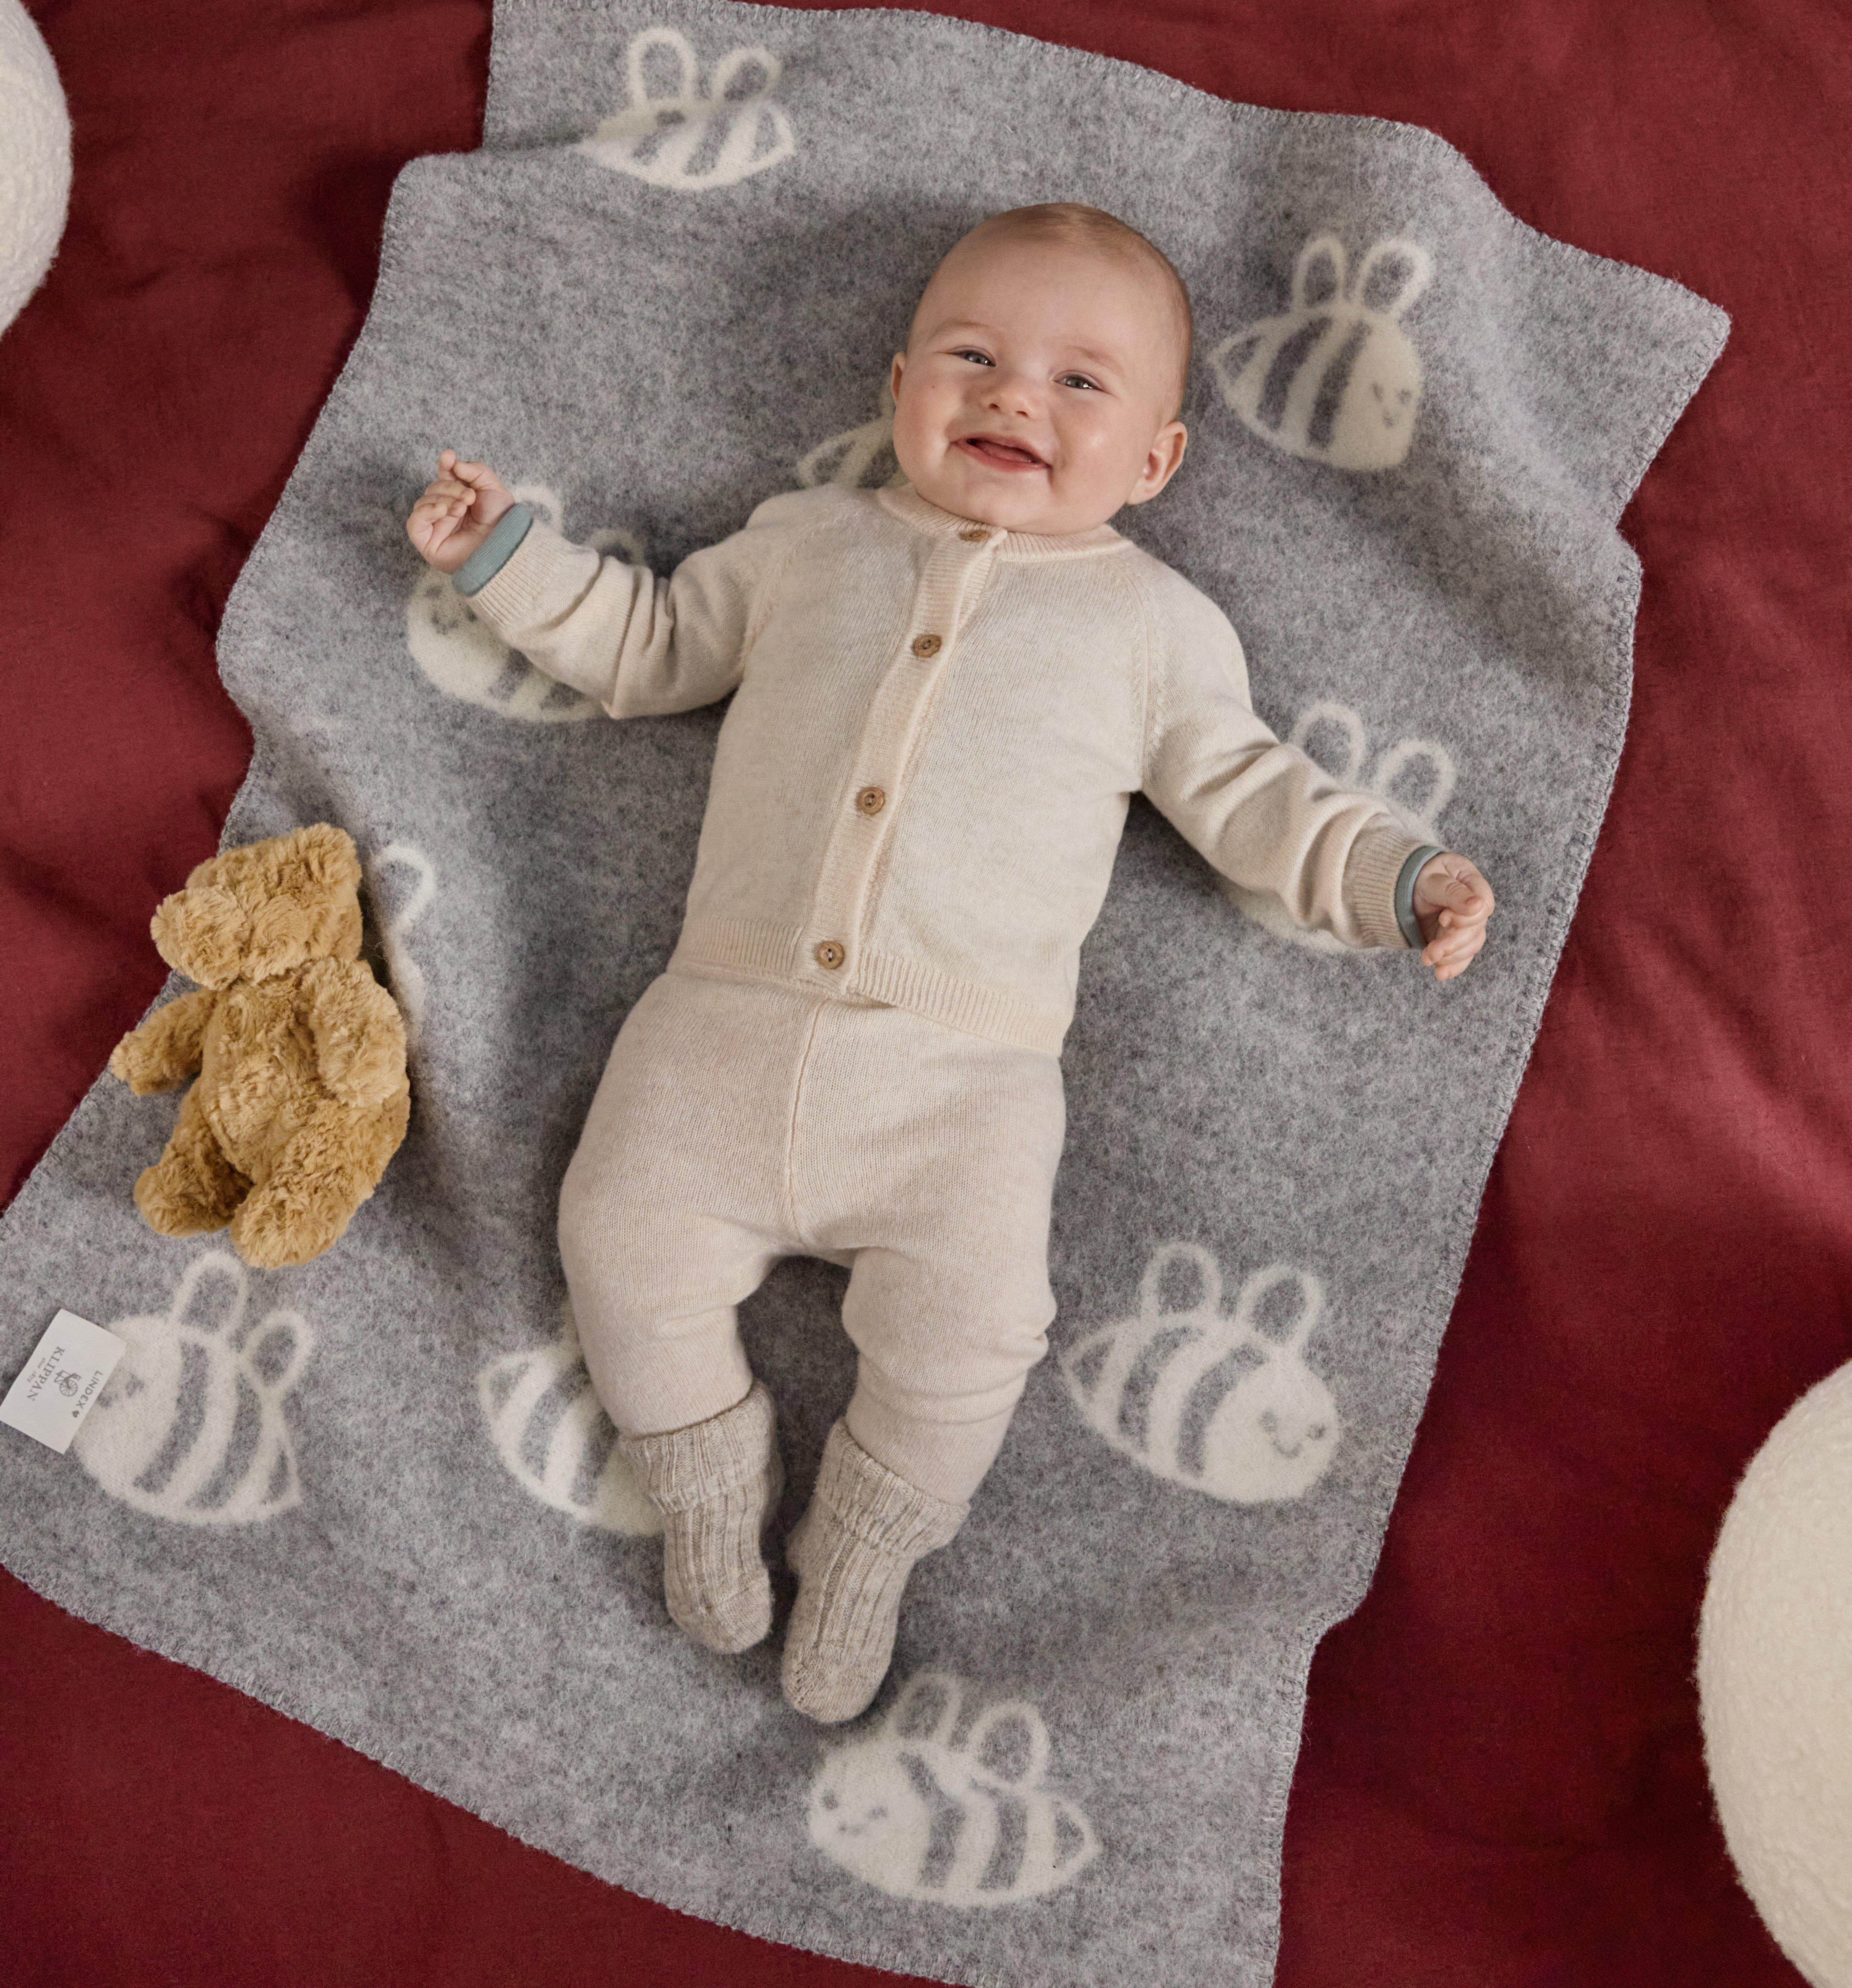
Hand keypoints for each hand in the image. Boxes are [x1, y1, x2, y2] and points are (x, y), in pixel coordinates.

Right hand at [405, 449, 515, 573]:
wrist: (504, 548)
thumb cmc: (502, 523)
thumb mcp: (494, 489)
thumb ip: (475, 470)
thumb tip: (453, 461)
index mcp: (460, 498)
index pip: (445, 476)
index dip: (445, 465)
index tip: (449, 457)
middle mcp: (446, 511)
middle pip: (434, 488)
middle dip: (451, 487)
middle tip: (470, 497)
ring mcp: (436, 527)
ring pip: (424, 502)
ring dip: (443, 499)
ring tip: (462, 508)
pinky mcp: (427, 542)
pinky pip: (414, 522)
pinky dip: (426, 511)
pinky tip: (442, 509)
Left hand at [1412, 852, 1493, 981]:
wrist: (1403, 890)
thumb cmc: (1419, 877)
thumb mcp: (1432, 880)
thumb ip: (1453, 892)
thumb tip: (1479, 906)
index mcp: (1473, 884)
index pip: (1484, 906)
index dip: (1466, 918)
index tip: (1443, 918)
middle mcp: (1475, 906)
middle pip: (1476, 930)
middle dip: (1454, 943)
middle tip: (1432, 951)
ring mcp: (1467, 924)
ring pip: (1470, 946)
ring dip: (1450, 957)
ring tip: (1428, 959)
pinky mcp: (1456, 940)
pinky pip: (1462, 956)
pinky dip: (1453, 966)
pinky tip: (1441, 973)